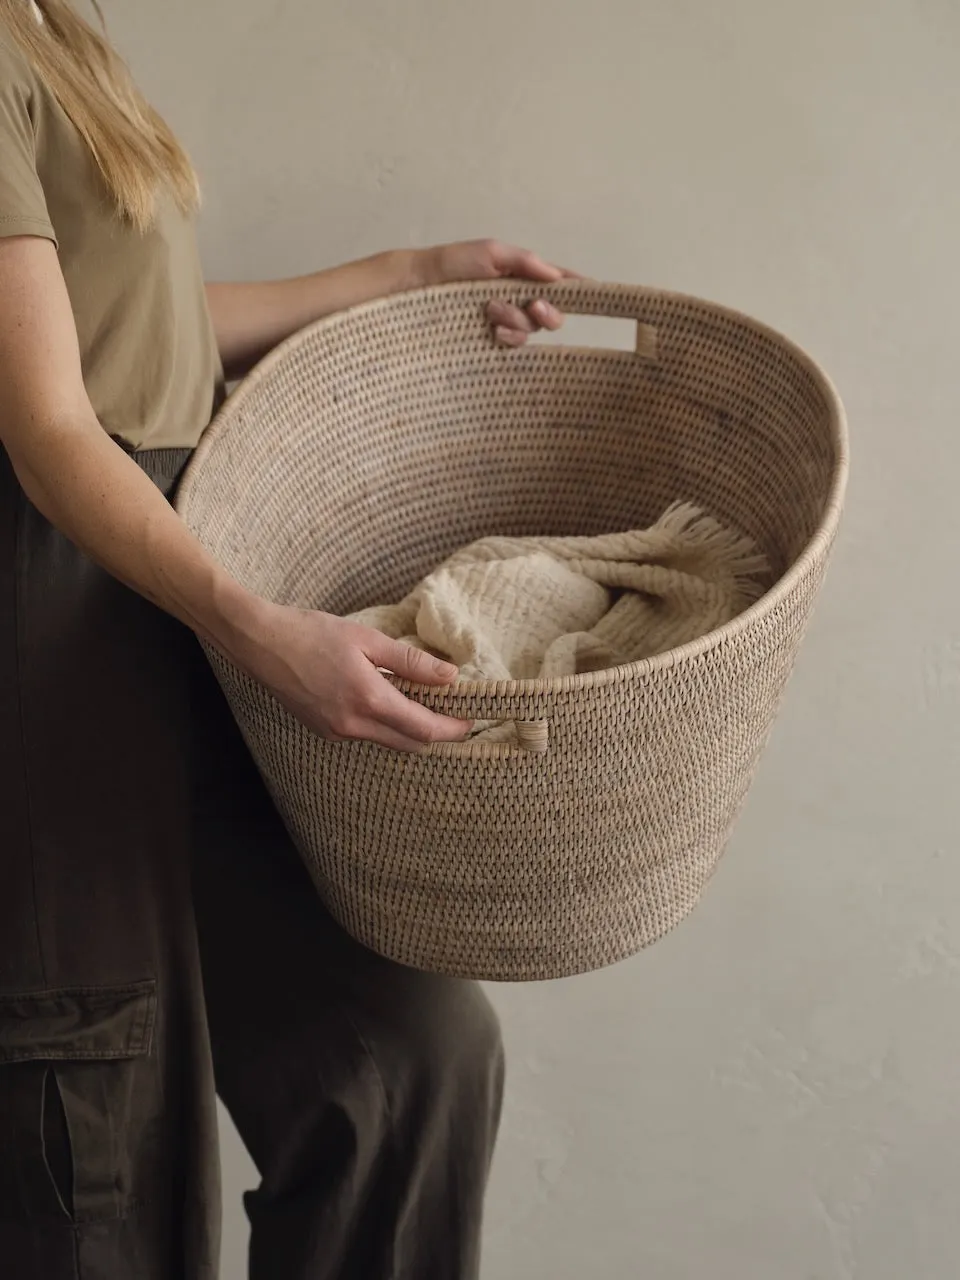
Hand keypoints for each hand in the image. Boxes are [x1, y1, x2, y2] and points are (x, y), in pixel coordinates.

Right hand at [235, 602, 471, 751]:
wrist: (260, 643)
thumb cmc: (312, 633)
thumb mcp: (367, 640)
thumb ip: (411, 661)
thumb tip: (450, 676)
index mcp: (368, 700)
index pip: (424, 729)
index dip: (453, 727)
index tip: (471, 717)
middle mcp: (353, 725)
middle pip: (411, 744)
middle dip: (437, 733)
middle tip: (455, 713)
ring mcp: (337, 732)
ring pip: (389, 741)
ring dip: (411, 729)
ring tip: (424, 701)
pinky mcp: (325, 731)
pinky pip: (367, 735)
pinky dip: (386, 725)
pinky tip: (388, 700)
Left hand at [420, 239, 579, 346]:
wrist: (417, 286)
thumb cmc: (452, 265)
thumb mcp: (491, 252)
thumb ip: (525, 262)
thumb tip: (556, 276)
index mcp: (520, 276)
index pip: (556, 282)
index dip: (577, 288)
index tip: (594, 291)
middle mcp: (516, 300)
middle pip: (551, 314)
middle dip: (547, 312)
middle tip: (532, 306)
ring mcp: (503, 323)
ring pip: (531, 331)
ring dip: (517, 321)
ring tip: (490, 310)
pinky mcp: (489, 343)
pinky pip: (513, 346)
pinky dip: (508, 339)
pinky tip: (492, 332)